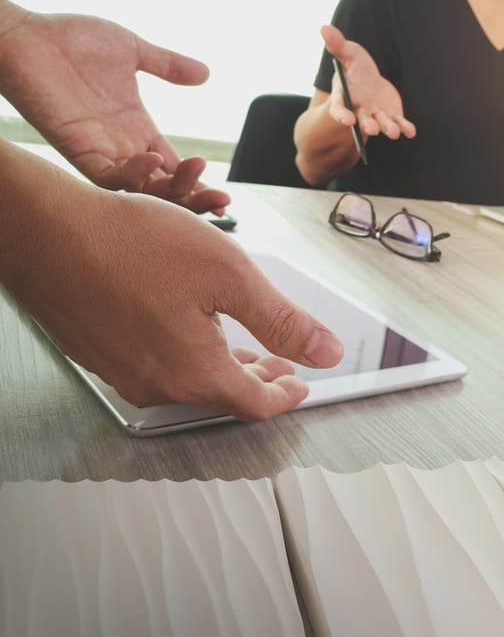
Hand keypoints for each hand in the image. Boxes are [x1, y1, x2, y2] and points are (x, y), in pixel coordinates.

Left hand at [0, 8, 228, 213]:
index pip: (174, 169)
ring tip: (196, 175)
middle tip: (221, 200)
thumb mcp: (134, 50)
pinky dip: (131, 174)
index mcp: (137, 129)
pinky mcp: (78, 149)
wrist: (25, 35)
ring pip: (141, 190)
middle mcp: (122, 147)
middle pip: (164, 188)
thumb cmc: (69, 39)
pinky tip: (150, 158)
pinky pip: (107, 176)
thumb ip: (169, 65)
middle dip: (195, 198)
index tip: (224, 196)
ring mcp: (101, 150)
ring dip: (171, 190)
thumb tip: (205, 72)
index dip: (199, 186)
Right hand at [2, 150, 343, 421]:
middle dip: (257, 379)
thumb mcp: (229, 275)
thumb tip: (326, 351)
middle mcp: (157, 384)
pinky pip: (156, 366)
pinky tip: (190, 325)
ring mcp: (123, 372)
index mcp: (195, 372)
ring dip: (222, 366)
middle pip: (222, 396)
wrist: (43, 230)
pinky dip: (186, 354)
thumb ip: (282, 319)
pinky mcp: (100, 353)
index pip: (255, 405)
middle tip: (279, 364)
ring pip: (188, 381)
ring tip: (242, 347)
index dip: (286, 396)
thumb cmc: (128, 244)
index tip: (302, 385)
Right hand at [320, 25, 415, 139]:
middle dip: (367, 125)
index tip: (347, 120)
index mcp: (345, 97)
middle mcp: (359, 110)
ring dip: (387, 129)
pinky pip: (398, 123)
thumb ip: (338, 45)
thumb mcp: (347, 52)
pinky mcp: (391, 115)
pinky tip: (411, 132)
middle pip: (362, 120)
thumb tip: (324, 28)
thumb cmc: (355, 66)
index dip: (342, 115)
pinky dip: (404, 127)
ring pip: (381, 124)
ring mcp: (376, 115)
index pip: (339, 108)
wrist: (369, 80)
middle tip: (371, 129)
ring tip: (393, 133)